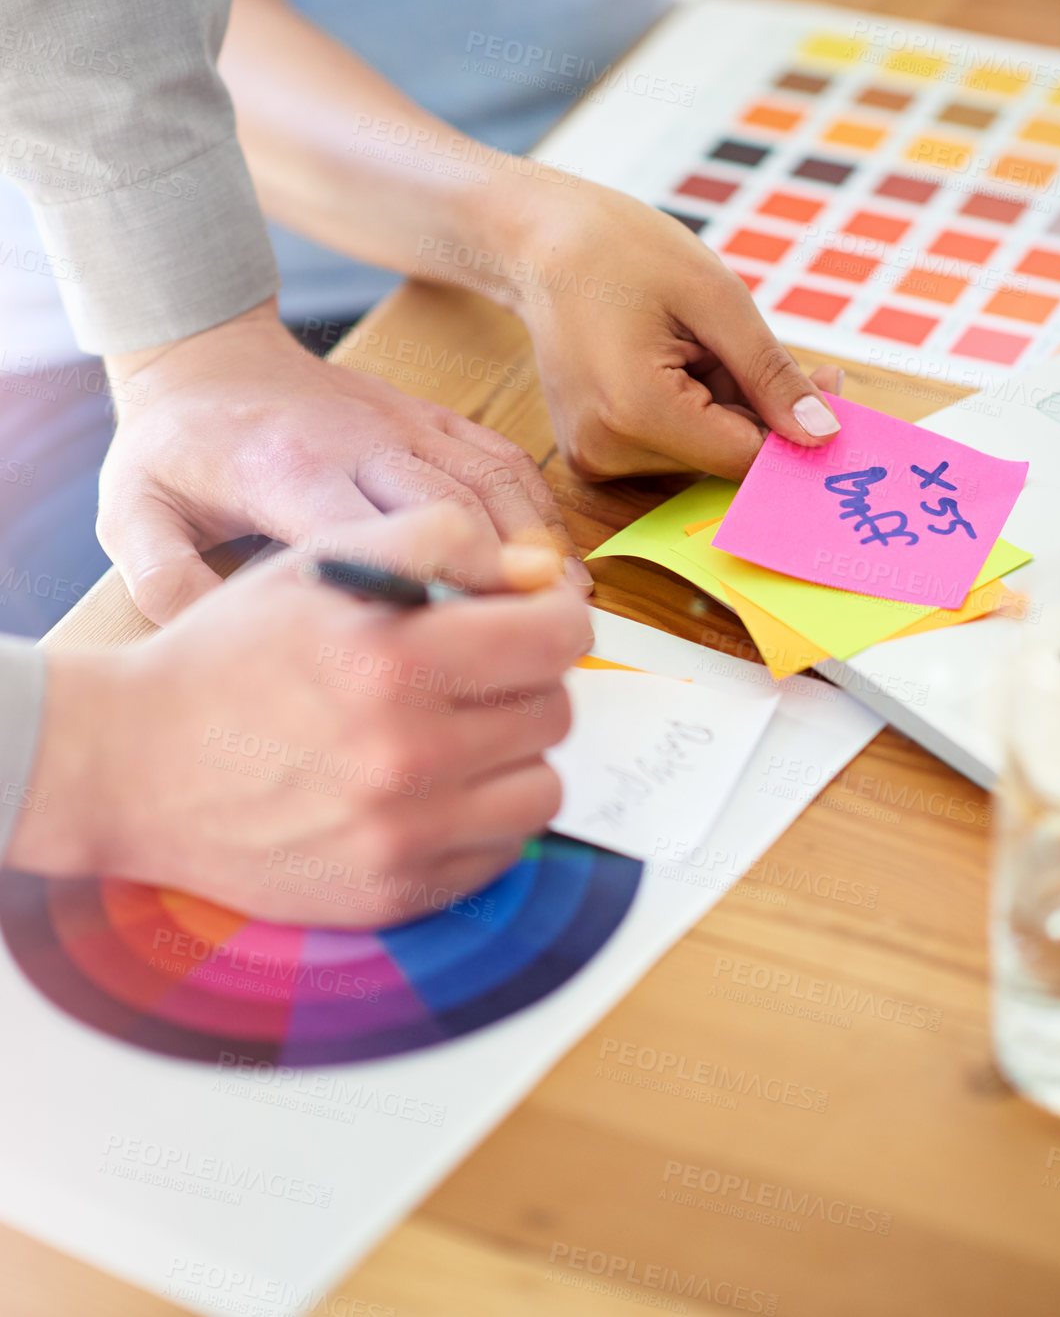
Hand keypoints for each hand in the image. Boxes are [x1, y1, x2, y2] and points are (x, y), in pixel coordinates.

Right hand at [7, 504, 591, 925]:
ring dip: (515, 757)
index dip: (555, 619)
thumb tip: (538, 571)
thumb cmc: (231, 653)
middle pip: (556, 711)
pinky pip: (502, 852)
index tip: (534, 622)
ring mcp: (401, 835)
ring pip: (543, 788)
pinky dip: (482, 819)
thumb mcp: (321, 559)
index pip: (558, 638)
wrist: (129, 765)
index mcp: (392, 658)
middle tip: (475, 678)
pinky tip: (431, 792)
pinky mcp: (393, 893)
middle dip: (527, 684)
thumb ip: (440, 539)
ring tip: (458, 737)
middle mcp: (405, 754)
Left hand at [101, 297, 586, 625]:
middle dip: (504, 584)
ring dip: (536, 549)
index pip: (378, 537)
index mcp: (290, 469)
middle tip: (540, 651)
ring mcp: (406, 423)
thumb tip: (218, 639)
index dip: (432, 595)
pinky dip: (539, 511)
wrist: (205, 351)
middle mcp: (362, 440)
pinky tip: (558, 563)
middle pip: (455, 514)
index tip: (468, 660)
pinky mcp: (432, 417)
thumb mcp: (134, 510)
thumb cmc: (175, 444)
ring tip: (566, 614)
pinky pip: (503, 459)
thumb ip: (163, 577)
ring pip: (493, 485)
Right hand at [508, 178, 843, 480]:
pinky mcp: (593, 455)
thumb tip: (823, 435)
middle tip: (751, 341)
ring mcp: (594, 459)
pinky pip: (672, 448)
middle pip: (723, 459)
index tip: (831, 380)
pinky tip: (674, 362)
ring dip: (723, 407)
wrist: (540, 243)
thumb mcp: (716, 299)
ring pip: (701, 456)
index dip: (795, 427)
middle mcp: (606, 453)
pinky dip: (693, 412)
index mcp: (635, 413)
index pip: (745, 458)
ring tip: (693, 343)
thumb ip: (771, 375)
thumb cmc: (624, 251)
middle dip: (758, 410)